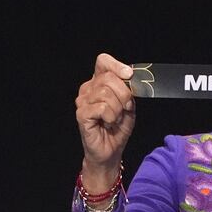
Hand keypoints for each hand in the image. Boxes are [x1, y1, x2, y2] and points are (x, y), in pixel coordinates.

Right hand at [75, 53, 135, 175]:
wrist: (111, 150)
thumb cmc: (118, 126)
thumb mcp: (129, 104)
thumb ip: (128, 89)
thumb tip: (130, 75)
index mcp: (99, 82)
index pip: (103, 61)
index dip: (116, 65)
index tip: (129, 75)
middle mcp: (88, 88)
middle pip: (108, 78)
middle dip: (124, 94)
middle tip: (125, 108)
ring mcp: (83, 101)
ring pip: (105, 93)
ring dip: (118, 108)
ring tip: (115, 118)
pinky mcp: (81, 114)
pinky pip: (102, 108)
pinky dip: (111, 116)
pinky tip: (108, 123)